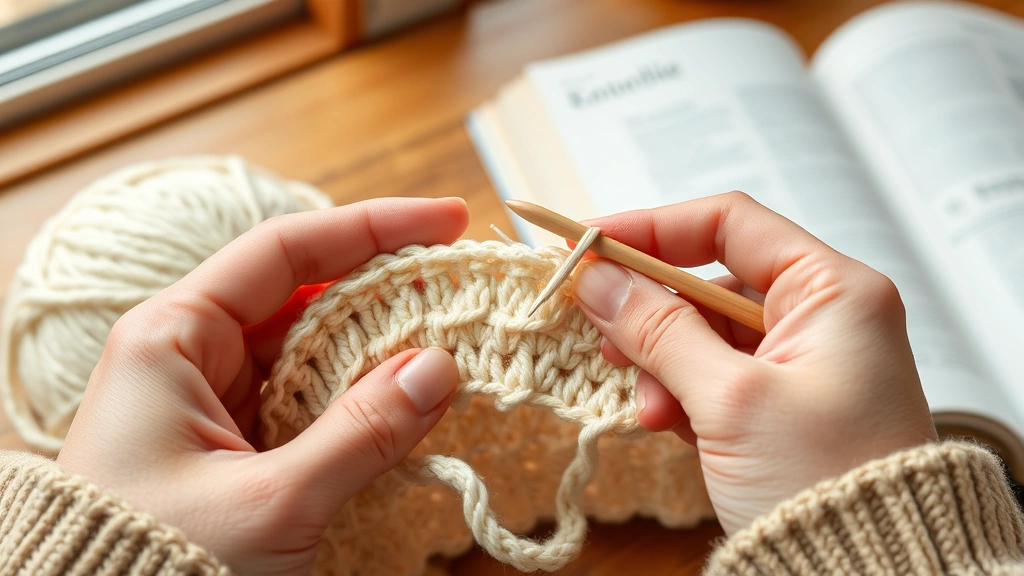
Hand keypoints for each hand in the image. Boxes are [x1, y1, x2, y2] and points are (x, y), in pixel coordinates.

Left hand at [57, 197, 468, 573]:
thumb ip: (361, 433)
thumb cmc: (151, 566)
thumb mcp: (270, 502)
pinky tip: (404, 402)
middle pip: (304, 296)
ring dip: (376, 352)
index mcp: (172, 338)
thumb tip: (440, 368)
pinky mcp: (231, 443)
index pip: (284, 251)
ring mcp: (211, 400)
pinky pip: (305, 400)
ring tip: (446, 349)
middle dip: (383, 292)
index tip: (446, 220)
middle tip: (458, 290)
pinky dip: (355, 400)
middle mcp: (189, 356)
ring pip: (310, 351)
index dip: (371, 228)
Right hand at [571, 192, 937, 534]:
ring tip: (648, 406)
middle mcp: (823, 317)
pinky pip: (715, 377)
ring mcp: (803, 363)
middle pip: (710, 282)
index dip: (653, 228)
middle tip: (600, 332)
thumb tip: (597, 279)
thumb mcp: (730, 400)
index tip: (589, 244)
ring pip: (705, 335)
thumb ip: (658, 330)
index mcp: (834, 292)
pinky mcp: (784, 404)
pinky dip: (683, 395)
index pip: (730, 224)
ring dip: (663, 365)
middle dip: (651, 313)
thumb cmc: (824, 483)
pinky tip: (671, 426)